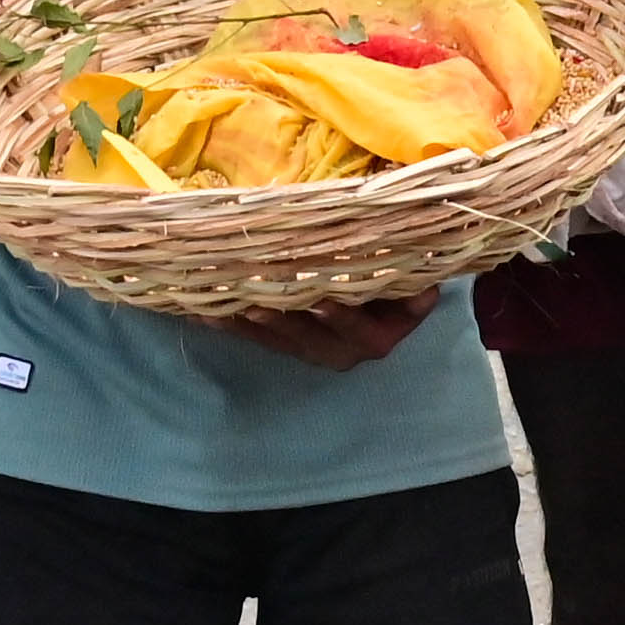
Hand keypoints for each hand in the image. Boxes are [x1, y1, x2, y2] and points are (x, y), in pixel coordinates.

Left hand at [232, 286, 443, 371]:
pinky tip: (201, 310)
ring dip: (248, 321)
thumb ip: (413, 285)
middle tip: (257, 301)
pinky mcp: (289, 345)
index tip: (322, 303)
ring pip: (280, 338)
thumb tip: (423, 283)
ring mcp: (317, 348)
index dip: (342, 317)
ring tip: (220, 304)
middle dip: (283, 319)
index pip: (362, 328)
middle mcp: (349, 349)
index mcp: (382, 334)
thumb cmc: (401, 275)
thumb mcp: (412, 281)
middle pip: (312, 337)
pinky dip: (230, 323)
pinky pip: (257, 339)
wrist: (393, 295)